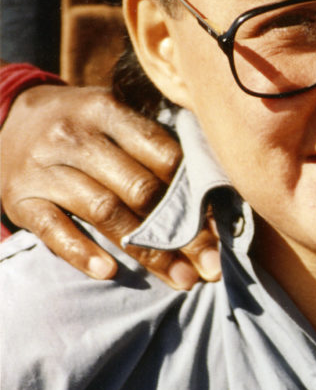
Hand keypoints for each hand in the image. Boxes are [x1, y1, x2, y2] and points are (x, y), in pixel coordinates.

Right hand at [0, 85, 220, 287]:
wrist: (7, 120)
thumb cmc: (81, 126)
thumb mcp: (112, 116)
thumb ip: (152, 145)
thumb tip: (212, 194)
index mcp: (107, 111)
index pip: (163, 156)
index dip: (196, 197)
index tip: (221, 231)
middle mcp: (75, 137)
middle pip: (139, 189)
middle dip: (181, 233)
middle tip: (210, 267)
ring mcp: (46, 169)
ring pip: (104, 212)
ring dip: (147, 251)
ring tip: (180, 279)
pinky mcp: (21, 199)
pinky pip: (54, 230)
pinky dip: (81, 252)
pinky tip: (108, 271)